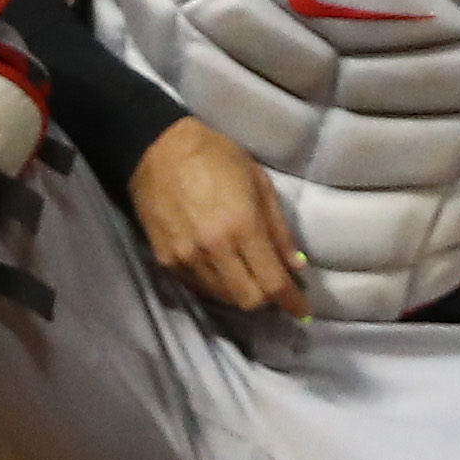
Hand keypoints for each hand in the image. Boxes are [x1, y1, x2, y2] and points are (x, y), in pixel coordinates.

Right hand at [130, 116, 306, 316]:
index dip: (291, 302)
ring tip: (248, 273)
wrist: (157, 149)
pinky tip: (222, 266)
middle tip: (275, 285)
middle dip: (267, 300)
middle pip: (248, 300)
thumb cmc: (216, 156)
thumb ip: (279, 229)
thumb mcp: (259, 183)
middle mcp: (214, 251)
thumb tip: (295, 266)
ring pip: (223, 297)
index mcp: (242, 227)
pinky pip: (199, 287)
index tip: (303, 310)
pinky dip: (217, 284)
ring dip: (241, 292)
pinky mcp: (166, 261)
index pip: (272, 283)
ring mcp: (186, 259)